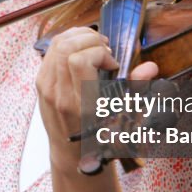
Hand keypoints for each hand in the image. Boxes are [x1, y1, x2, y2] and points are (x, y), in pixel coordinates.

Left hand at [36, 27, 158, 167]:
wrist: (72, 155)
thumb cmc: (100, 139)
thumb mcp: (124, 119)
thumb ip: (136, 91)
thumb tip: (150, 68)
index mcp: (80, 104)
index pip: (79, 61)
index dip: (99, 53)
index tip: (112, 64)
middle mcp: (60, 94)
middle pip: (66, 47)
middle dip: (90, 39)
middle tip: (105, 50)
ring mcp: (47, 88)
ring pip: (57, 45)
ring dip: (78, 37)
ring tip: (95, 45)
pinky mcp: (41, 83)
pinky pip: (50, 51)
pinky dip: (67, 42)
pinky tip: (82, 48)